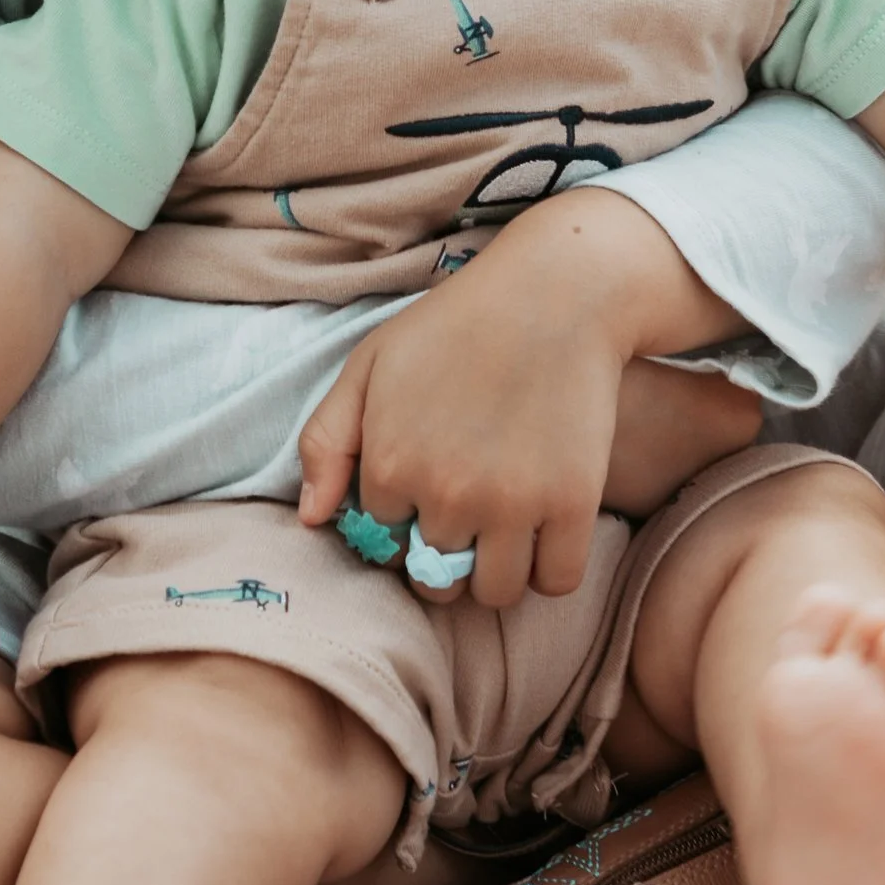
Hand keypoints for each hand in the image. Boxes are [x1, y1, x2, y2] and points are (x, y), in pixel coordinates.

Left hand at [295, 194, 740, 607]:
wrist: (556, 291)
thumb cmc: (455, 324)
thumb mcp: (370, 365)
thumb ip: (326, 442)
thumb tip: (312, 520)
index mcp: (391, 466)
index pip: (382, 545)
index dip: (403, 523)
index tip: (426, 494)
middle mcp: (447, 495)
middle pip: (435, 582)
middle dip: (444, 559)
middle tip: (466, 514)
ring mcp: (513, 504)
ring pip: (494, 594)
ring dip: (495, 573)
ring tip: (503, 529)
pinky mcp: (573, 504)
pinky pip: (557, 582)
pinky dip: (551, 569)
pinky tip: (545, 532)